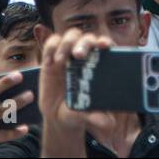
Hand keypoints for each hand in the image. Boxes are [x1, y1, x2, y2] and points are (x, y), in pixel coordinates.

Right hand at [37, 29, 115, 156]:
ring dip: (67, 43)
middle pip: (88, 38)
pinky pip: (51, 43)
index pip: (105, 46)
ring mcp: (68, 55)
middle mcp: (85, 56)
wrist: (58, 116)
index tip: (104, 45)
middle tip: (79, 55)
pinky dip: (51, 47)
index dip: (106, 41)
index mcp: (98, 65)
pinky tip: (49, 61)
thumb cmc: (79, 111)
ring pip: (71, 35)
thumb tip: (108, 123)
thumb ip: (97, 117)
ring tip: (61, 60)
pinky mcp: (51, 57)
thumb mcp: (87, 115)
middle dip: (84, 43)